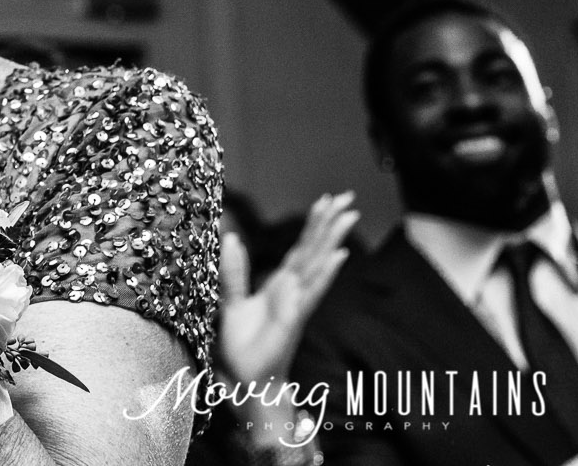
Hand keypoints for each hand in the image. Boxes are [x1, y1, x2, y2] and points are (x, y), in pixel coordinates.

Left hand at [217, 192, 357, 388]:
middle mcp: (293, 291)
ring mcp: (297, 303)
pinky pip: (311, 291)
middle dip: (329, 223)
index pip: (300, 248)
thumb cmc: (243, 347)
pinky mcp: (294, 318)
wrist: (247, 381)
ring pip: (317, 265)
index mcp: (280, 285)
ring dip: (331, 240)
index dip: (314, 225)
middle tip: (347, 197)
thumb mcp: (230, 302)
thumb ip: (233, 272)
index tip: (327, 201)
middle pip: (314, 250)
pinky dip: (325, 273)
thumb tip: (230, 237)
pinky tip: (338, 255)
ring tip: (347, 215)